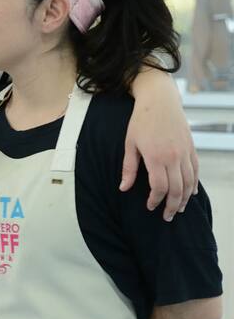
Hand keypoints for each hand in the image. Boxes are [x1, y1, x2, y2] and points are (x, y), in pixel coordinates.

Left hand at [122, 93, 198, 220]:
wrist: (160, 101)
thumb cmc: (141, 121)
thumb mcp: (130, 144)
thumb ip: (128, 168)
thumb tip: (124, 188)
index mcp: (156, 157)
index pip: (159, 187)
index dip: (155, 200)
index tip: (150, 207)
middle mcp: (174, 157)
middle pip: (177, 189)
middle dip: (172, 206)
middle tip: (167, 217)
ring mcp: (185, 153)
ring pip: (189, 182)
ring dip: (185, 198)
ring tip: (180, 209)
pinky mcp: (191, 148)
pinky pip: (195, 170)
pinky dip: (194, 183)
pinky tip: (192, 193)